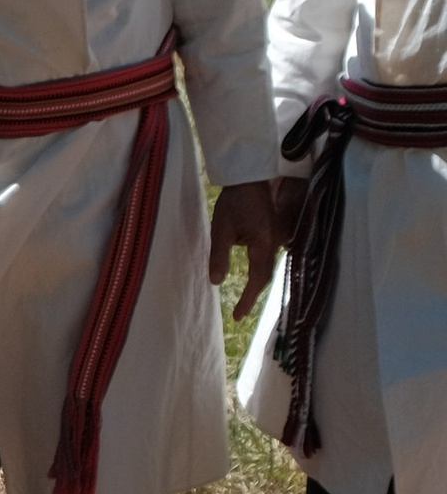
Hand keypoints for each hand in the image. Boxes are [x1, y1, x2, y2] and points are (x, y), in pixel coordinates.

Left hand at [210, 177, 282, 321]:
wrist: (250, 177)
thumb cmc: (234, 201)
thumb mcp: (221, 229)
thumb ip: (219, 256)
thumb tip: (216, 282)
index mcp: (263, 244)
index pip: (257, 279)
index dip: (248, 299)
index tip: (237, 316)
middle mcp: (274, 243)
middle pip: (265, 276)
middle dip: (253, 295)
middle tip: (239, 312)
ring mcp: (276, 238)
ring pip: (268, 267)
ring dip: (257, 284)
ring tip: (245, 299)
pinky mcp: (273, 232)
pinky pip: (268, 257)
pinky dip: (260, 270)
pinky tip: (253, 275)